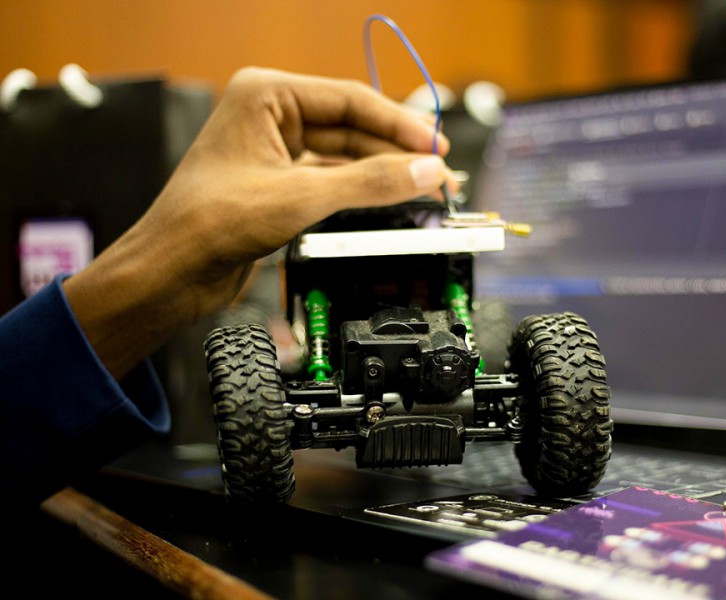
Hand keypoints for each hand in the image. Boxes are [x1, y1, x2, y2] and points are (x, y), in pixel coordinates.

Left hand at [63, 67, 454, 378]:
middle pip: (352, 128)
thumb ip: (369, 182)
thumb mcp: (301, 197)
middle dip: (396, 153)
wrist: (171, 272)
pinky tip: (390, 202)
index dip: (400, 124)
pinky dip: (362, 191)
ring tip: (424, 190)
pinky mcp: (279, 183)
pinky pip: (333, 179)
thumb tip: (425, 171)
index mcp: (265, 95)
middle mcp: (270, 115)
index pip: (350, 100)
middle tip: (438, 175)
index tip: (436, 146)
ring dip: (383, 174)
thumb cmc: (208, 224)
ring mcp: (274, 150)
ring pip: (345, 155)